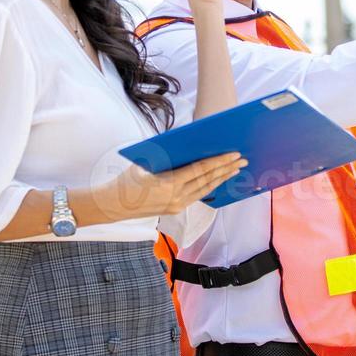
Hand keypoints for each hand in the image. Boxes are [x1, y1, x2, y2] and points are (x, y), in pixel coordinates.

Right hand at [96, 152, 247, 219]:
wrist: (113, 205)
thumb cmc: (126, 180)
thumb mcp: (145, 163)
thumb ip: (167, 157)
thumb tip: (189, 146)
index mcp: (169, 184)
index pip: (200, 170)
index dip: (218, 161)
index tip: (232, 154)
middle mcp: (176, 197)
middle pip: (207, 181)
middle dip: (226, 169)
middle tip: (242, 160)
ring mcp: (177, 206)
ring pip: (205, 190)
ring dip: (222, 179)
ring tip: (236, 169)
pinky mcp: (176, 209)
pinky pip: (198, 196)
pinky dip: (210, 186)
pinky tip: (219, 180)